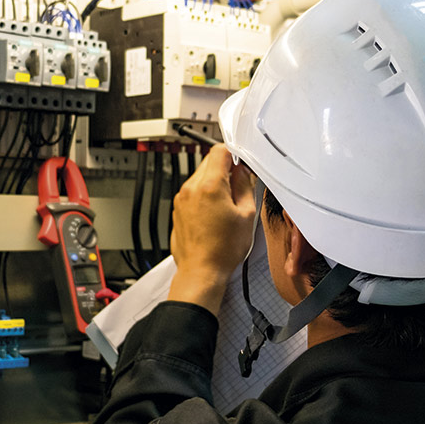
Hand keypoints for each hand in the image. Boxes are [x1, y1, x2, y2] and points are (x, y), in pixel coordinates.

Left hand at [168, 145, 256, 314]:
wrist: (201, 271)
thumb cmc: (222, 249)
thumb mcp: (246, 215)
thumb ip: (244, 187)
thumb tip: (242, 172)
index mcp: (209, 186)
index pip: (220, 152)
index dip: (234, 154)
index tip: (242, 163)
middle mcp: (191, 189)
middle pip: (209, 163)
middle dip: (225, 169)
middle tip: (239, 186)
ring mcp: (182, 199)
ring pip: (200, 178)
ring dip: (215, 183)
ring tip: (227, 205)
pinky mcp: (178, 209)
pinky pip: (193, 193)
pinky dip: (204, 196)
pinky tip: (215, 214)